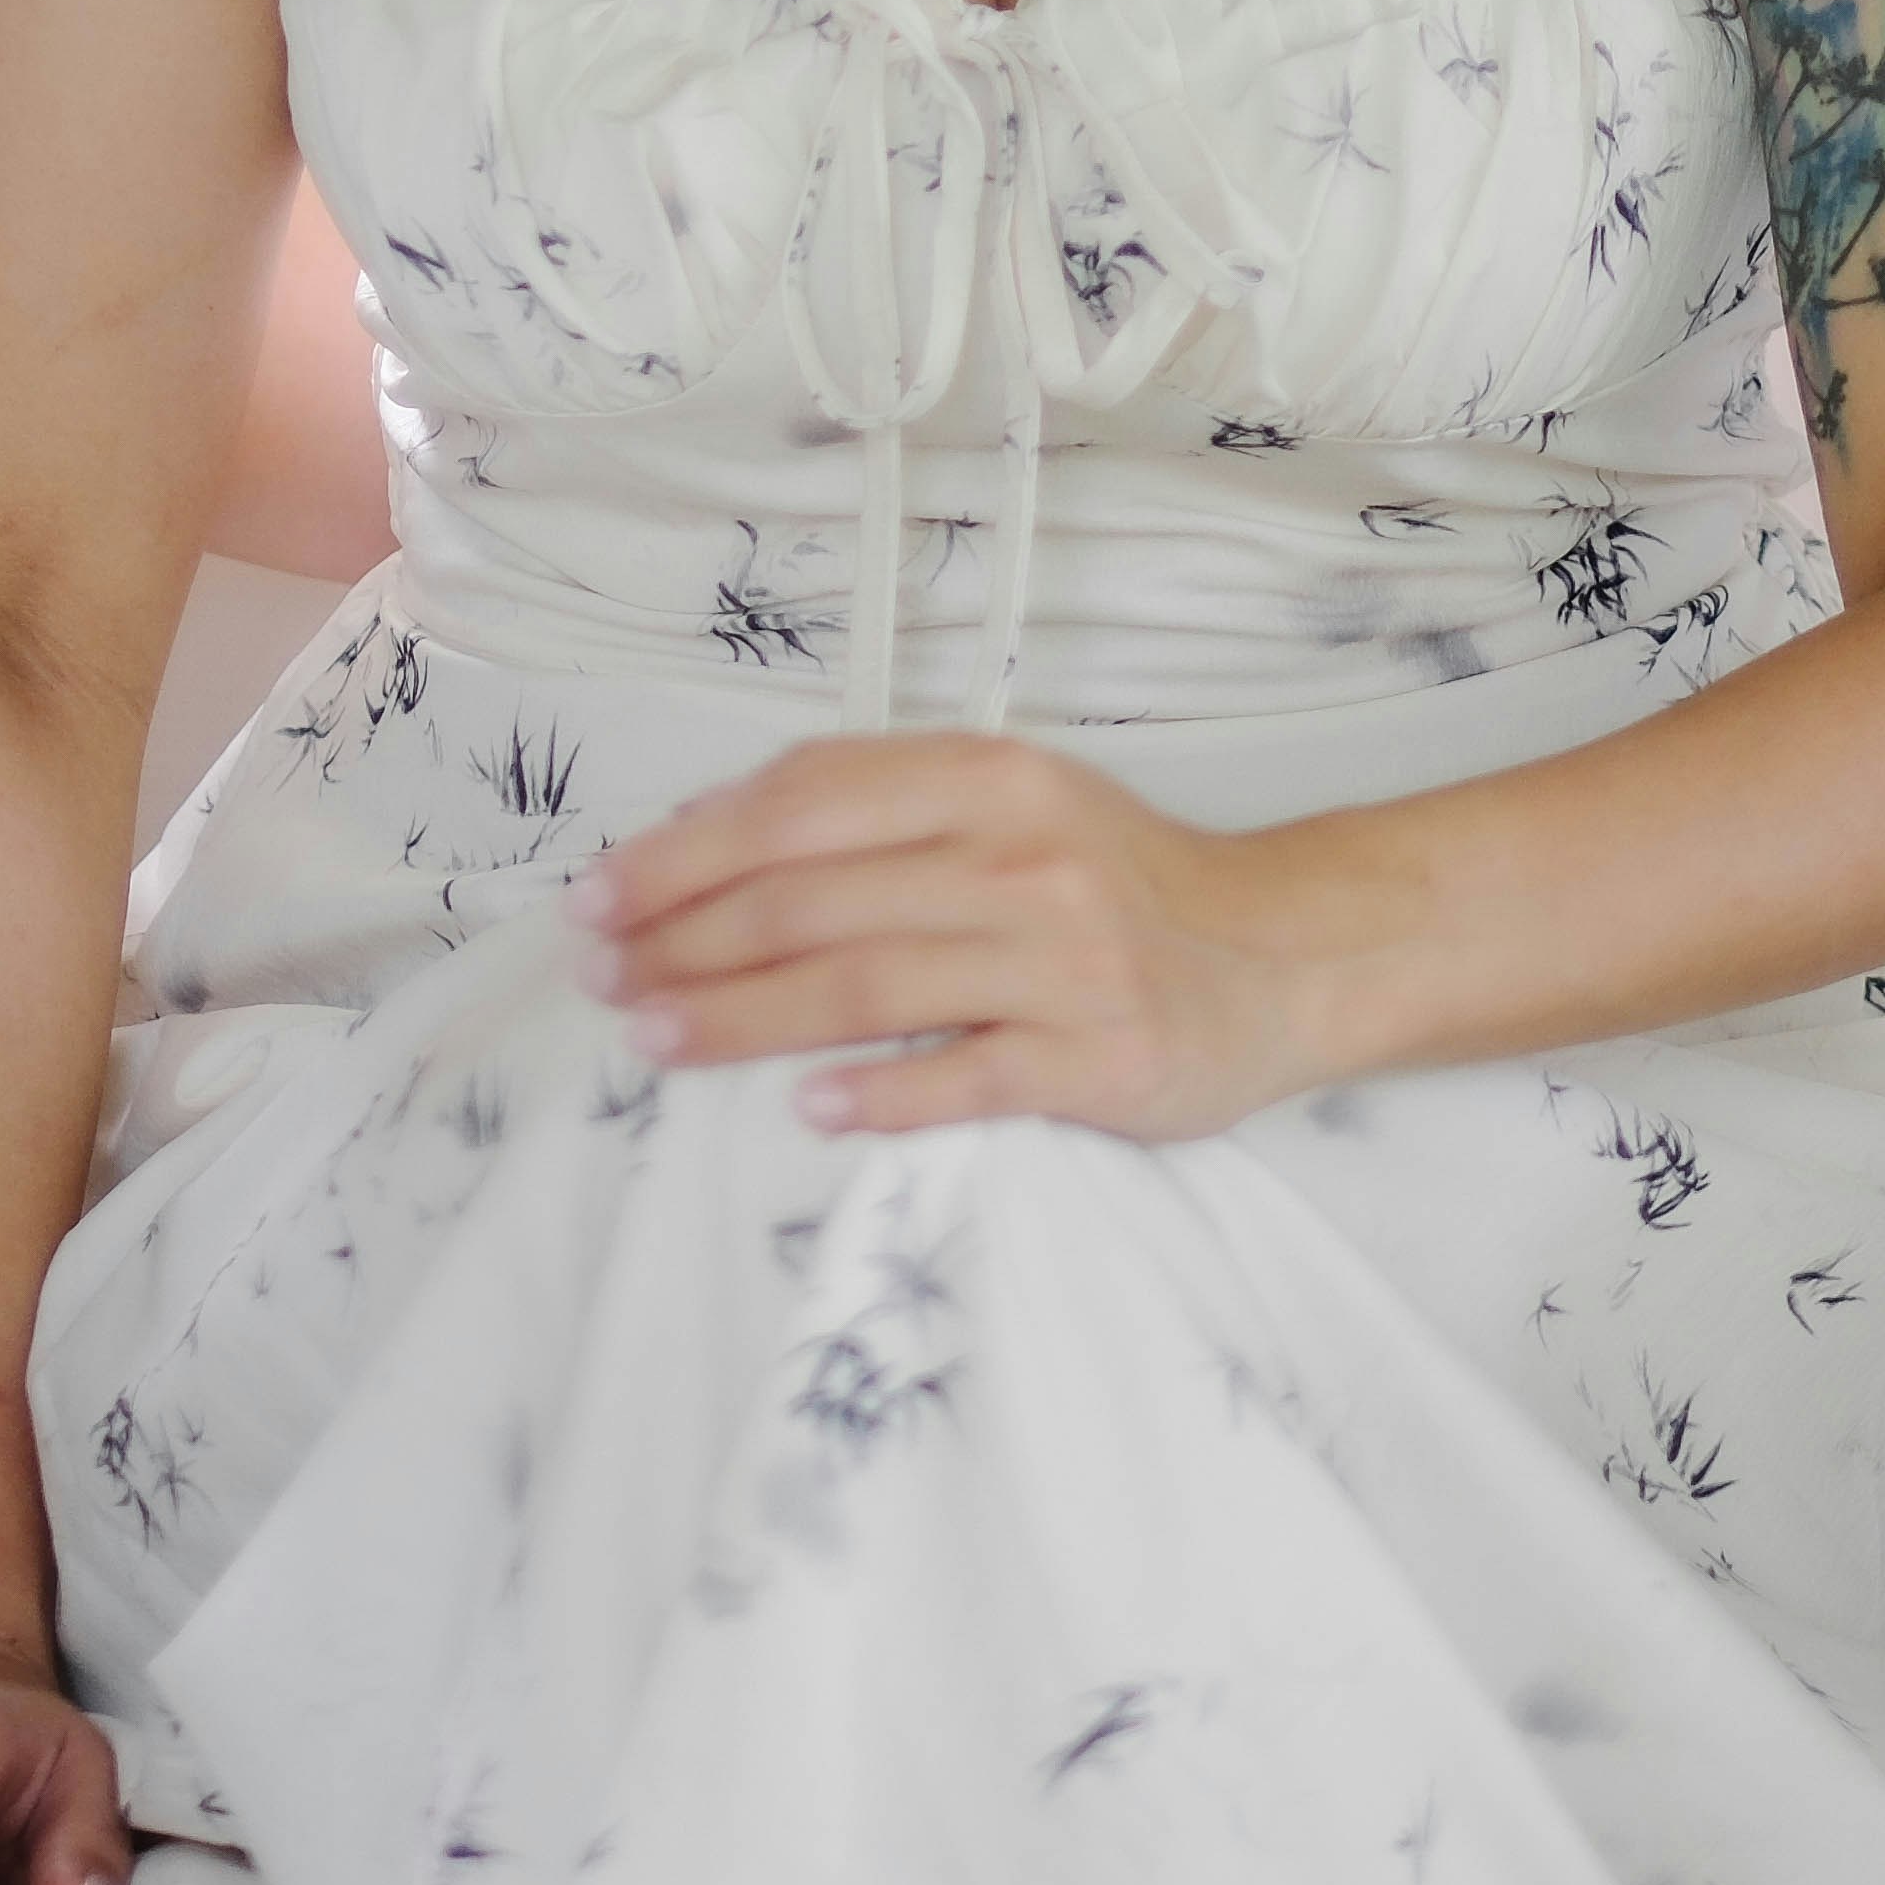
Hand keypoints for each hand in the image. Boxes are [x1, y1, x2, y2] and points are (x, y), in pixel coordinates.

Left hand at [572, 733, 1330, 1144]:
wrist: (1282, 954)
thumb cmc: (1114, 882)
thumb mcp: (1008, 802)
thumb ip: (878, 808)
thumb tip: (705, 835)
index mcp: (987, 777)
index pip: (801, 804)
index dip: (684, 850)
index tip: (602, 899)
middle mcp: (1022, 856)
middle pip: (812, 898)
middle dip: (683, 942)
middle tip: (605, 982)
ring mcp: (1064, 960)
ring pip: (864, 983)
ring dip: (740, 1017)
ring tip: (655, 1038)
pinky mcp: (1100, 1057)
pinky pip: (965, 1077)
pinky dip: (880, 1093)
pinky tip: (810, 1107)